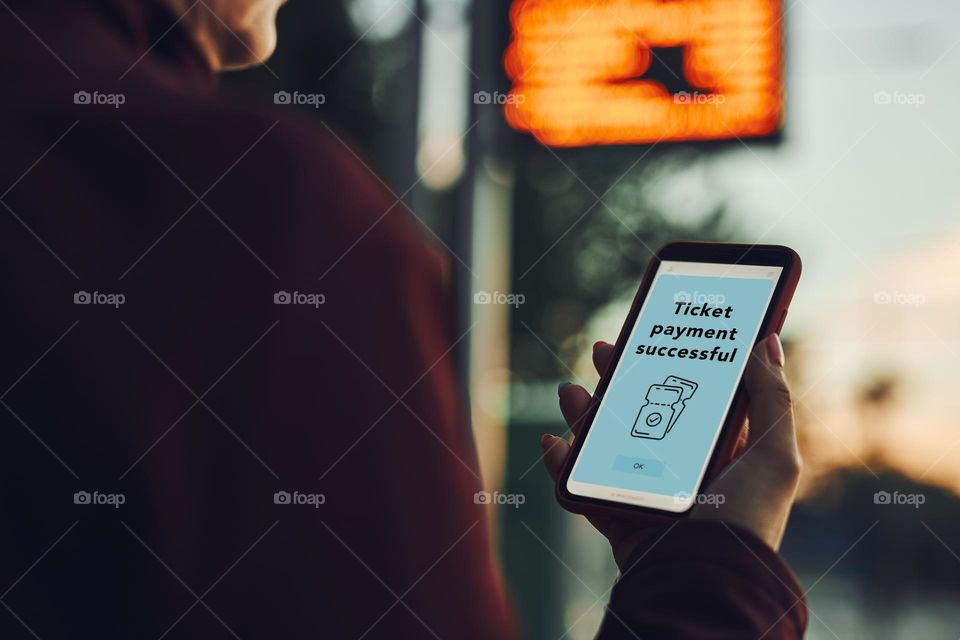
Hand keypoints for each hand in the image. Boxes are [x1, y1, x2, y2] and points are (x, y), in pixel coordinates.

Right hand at [540, 334, 800, 569]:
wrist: (704, 581)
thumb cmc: (745, 521)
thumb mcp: (775, 456)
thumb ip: (772, 398)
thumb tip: (766, 341)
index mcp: (720, 452)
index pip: (693, 396)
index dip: (673, 364)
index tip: (655, 334)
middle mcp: (681, 470)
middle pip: (642, 412)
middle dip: (620, 379)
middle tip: (605, 350)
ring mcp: (646, 492)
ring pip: (606, 442)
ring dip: (583, 414)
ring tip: (568, 391)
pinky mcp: (618, 516)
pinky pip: (581, 487)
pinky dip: (562, 464)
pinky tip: (553, 443)